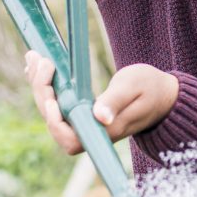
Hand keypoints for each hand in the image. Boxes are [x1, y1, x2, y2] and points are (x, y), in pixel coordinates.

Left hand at [24, 53, 178, 154]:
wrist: (163, 96)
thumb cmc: (151, 89)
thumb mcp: (135, 87)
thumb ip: (116, 101)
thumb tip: (99, 117)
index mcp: (106, 129)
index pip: (71, 139)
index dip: (55, 123)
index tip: (52, 98)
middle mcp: (92, 130)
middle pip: (54, 121)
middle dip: (41, 90)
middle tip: (39, 60)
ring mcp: (86, 121)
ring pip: (52, 110)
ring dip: (39, 84)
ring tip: (33, 57)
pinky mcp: (84, 111)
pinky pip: (58, 102)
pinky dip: (46, 84)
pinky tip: (38, 67)